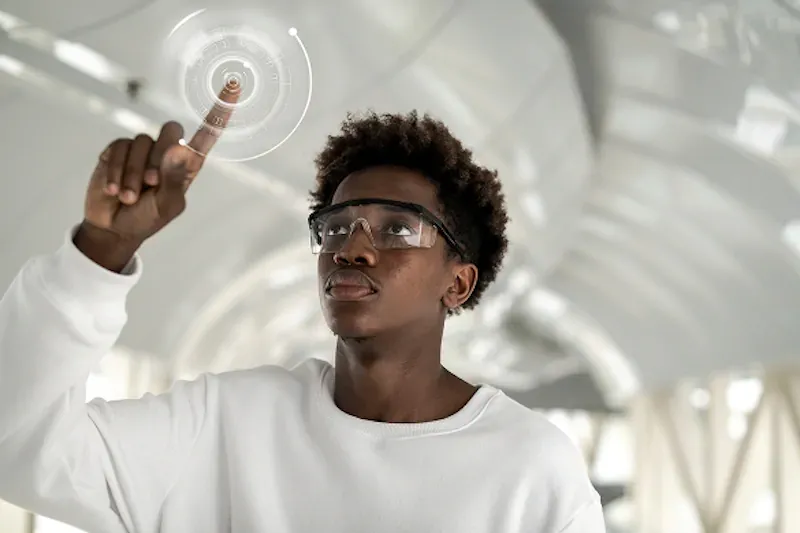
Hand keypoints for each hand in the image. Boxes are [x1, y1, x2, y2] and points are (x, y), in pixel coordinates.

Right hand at [75, 81, 240, 270]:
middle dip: (158, 159)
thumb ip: (174, 179)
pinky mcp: (118, 150)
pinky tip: (113, 190)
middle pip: (170, 129)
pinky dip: (115, 172)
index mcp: (188, 165)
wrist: (114, 227)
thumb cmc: (147, 218)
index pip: (208, 132)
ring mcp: (143, 149)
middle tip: (151, 184)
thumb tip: (180, 148)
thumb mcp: (166, 206)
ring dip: (133, 174)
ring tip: (129, 196)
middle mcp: (167, 151)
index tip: (235, 85)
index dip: (220, 110)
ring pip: (141, 141)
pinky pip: (118, 148)